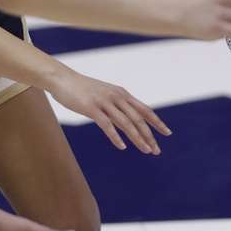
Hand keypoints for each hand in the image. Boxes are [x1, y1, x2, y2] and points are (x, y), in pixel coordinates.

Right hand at [48, 67, 170, 153]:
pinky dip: (116, 137)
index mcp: (122, 94)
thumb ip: (117, 107)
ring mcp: (105, 102)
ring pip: (126, 123)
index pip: (145, 110)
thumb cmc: (84, 90)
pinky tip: (123, 147)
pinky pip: (107, 124)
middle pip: (139, 119)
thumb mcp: (105, 96)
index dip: (157, 122)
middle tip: (157, 150)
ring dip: (137, 138)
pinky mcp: (91, 108)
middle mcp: (117, 97)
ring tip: (146, 150)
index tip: (167, 133)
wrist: (63, 79)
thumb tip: (128, 122)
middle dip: (149, 135)